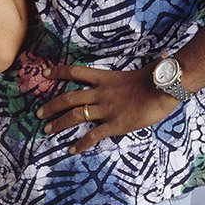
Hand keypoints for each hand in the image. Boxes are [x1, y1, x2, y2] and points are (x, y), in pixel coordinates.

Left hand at [36, 63, 178, 153]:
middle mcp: (100, 92)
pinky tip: (71, 149)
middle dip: (51, 106)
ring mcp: (106, 109)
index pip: (75, 72)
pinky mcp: (115, 124)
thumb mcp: (145, 68)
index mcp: (104, 77)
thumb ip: (146, 66)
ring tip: (47, 130)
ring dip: (59, 123)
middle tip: (38, 114)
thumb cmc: (156, 77)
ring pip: (75, 116)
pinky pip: (93, 135)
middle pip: (69, 98)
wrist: (163, 89)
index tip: (45, 74)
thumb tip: (165, 55)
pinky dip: (80, 143)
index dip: (58, 72)